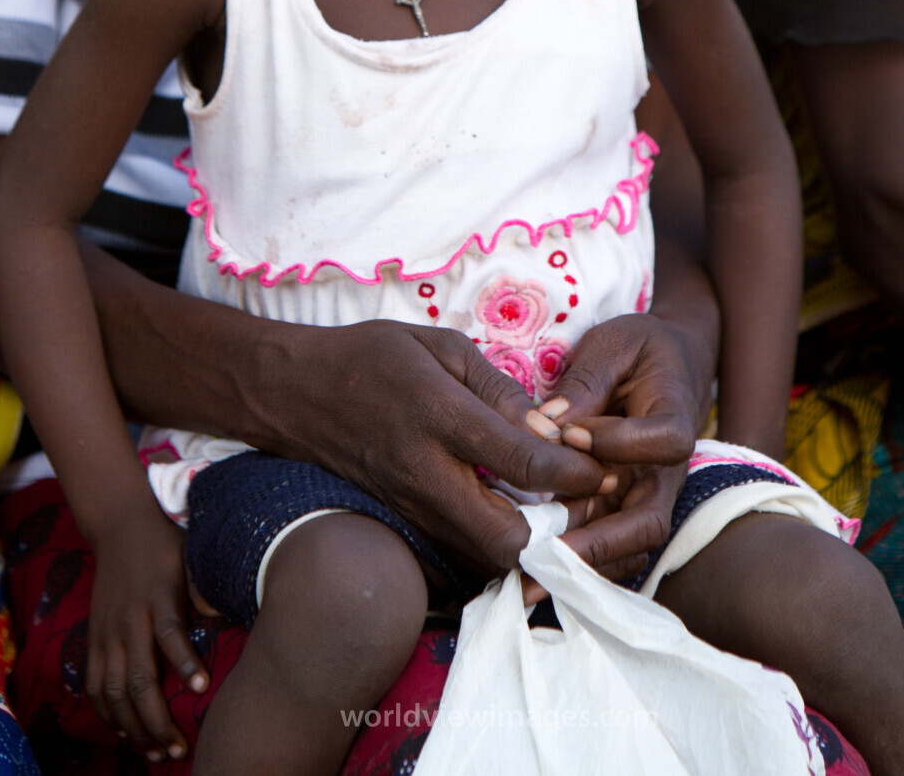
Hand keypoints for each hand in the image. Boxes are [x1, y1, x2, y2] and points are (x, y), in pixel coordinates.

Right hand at [86, 504, 207, 760]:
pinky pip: (96, 686)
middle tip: (177, 748)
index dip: (185, 665)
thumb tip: (229, 616)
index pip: (170, 634)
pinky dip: (108, 714)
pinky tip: (125, 734)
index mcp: (158, 597)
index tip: (202, 690)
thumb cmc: (167, 546)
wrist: (121, 526)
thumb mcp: (193, 558)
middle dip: (157, 719)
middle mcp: (129, 619)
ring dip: (134, 727)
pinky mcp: (94, 639)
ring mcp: (107, 632)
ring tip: (155, 752)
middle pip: (138, 678)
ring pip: (114, 692)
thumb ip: (205, 590)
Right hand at [262, 321, 616, 572]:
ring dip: (534, 543)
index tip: (604, 468)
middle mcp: (428, 473)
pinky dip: (503, 542)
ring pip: (487, 558)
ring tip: (567, 511)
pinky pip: (466, 549)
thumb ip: (497, 387)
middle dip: (558, 532)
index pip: (523, 464)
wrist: (299, 393)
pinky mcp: (410, 521)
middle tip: (587, 504)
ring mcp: (415, 506)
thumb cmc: (375, 357)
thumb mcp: (442, 346)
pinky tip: (524, 515)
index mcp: (440, 417)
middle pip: (506, 540)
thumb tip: (548, 429)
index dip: (575, 474)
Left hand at [530, 314, 704, 589]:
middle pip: (649, 520)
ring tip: (528, 578)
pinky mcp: (622, 505)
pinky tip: (531, 571)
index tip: (571, 433)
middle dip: (598, 544)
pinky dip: (575, 561)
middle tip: (544, 556)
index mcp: (675, 417)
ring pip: (627, 545)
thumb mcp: (614, 344)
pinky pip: (607, 543)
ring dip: (581, 565)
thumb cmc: (639, 348)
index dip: (620, 442)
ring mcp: (645, 494)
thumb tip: (550, 425)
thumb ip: (587, 381)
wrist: (668, 363)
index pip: (663, 442)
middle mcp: (666, 469)